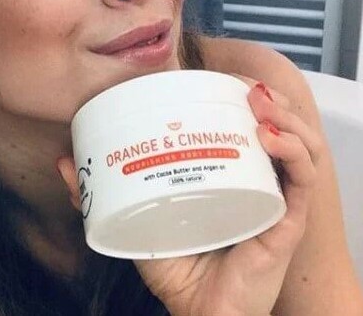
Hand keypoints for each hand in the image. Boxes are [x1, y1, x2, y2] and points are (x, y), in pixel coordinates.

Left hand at [58, 80, 317, 315]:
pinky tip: (269, 137)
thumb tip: (66, 162)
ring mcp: (275, 197)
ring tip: (256, 101)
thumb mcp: (136, 218)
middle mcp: (257, 178)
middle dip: (265, 97)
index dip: (239, 93)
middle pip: (277, 125)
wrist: (200, 311)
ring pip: (298, 144)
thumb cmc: (176, 262)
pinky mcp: (286, 222)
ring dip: (283, 114)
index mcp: (227, 170)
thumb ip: (100, 193)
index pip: (243, 123)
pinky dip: (293, 152)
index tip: (219, 76)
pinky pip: (302, 180)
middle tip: (239, 83)